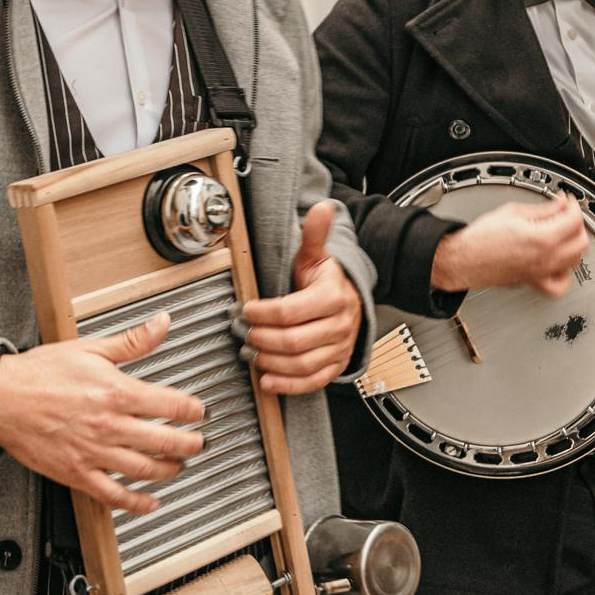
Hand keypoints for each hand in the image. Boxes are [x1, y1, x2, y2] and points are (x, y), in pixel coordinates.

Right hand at [0, 314, 204, 514]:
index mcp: (116, 392)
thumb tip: (162, 323)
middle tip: (198, 443)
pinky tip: (150, 502)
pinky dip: (137, 503)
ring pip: (145, 470)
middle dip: (190, 444)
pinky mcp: (77, 473)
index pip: (170, 405)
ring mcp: (94, 452)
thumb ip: (132, 341)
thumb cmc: (40, 373)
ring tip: (178, 466)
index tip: (198, 412)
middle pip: (165, 442)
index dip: (192, 410)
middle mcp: (109, 425)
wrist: (1, 398)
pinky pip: (113, 495)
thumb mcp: (90, 348)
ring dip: (170, 470)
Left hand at [242, 204, 361, 393]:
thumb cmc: (327, 281)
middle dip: (262, 338)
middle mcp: (339, 326)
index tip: (246, 309)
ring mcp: (338, 349)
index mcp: (333, 297)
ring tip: (251, 353)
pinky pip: (312, 382)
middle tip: (244, 332)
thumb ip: (314, 235)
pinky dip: (288, 385)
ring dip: (270, 362)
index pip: (291, 312)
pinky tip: (267, 380)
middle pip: (293, 341)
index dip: (262, 313)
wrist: (351, 303)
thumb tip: (320, 208)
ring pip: (300, 364)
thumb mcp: (317, 257)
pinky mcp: (335, 366)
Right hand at [431, 194, 588, 296]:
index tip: (566, 201)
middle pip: (581, 241)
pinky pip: (560, 284)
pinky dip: (565, 273)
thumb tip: (560, 204)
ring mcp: (541, 273)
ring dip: (573, 244)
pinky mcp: (534, 282)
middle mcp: (545, 259)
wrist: (464, 259)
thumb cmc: (480, 238)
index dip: (572, 206)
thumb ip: (543, 209)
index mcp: (542, 238)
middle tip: (564, 214)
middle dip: (576, 224)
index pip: (574, 220)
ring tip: (561, 232)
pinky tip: (558, 261)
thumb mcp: (513, 212)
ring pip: (575, 260)